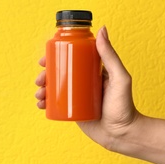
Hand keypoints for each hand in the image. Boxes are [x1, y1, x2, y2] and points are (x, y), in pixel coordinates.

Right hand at [35, 26, 141, 150]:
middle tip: (39, 80)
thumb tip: (102, 29)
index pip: (70, 59)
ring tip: (40, 94)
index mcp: (91, 71)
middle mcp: (83, 82)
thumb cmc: (124, 106)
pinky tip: (41, 104)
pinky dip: (45, 103)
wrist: (123, 135)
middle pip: (59, 74)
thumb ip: (110, 56)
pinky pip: (56, 104)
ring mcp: (77, 96)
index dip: (54, 58)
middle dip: (44, 76)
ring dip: (42, 89)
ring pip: (55, 89)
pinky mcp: (73, 110)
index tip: (44, 60)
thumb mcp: (119, 78)